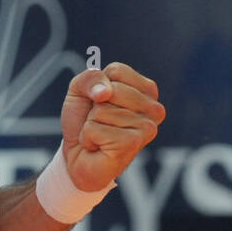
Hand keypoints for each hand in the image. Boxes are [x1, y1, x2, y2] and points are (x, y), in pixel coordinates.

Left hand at [60, 61, 164, 191]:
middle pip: (111, 90)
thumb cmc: (83, 123)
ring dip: (90, 125)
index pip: (117, 71)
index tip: (100, 103)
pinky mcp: (133, 143)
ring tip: (100, 137)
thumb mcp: (80, 91)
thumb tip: (105, 92)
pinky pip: (94, 128)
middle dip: (94, 108)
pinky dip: (87, 138)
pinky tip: (98, 147)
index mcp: (146, 91)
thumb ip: (90, 78)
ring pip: (101, 111)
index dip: (98, 86)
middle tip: (100, 124)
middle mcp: (154, 109)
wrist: (78, 159)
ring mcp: (147, 127)